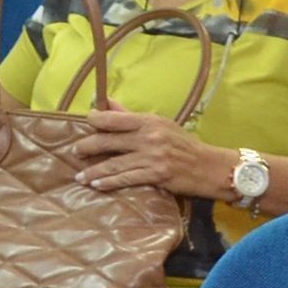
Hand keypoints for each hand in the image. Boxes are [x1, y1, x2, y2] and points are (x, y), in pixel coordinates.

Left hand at [74, 107, 227, 198]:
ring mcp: (152, 157)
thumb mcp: (161, 125)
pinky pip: (125, 179)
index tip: (86, 123)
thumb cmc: (185, 145)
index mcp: (149, 121)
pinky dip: (108, 183)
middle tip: (75, 151)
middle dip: (87, 147)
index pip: (113, 118)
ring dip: (93, 171)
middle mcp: (149, 137)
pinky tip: (97, 185)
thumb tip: (105, 102)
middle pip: (107, 141)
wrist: (211, 167)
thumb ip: (130, 116)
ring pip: (113, 163)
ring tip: (81, 176)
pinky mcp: (156, 175)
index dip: (95, 120)